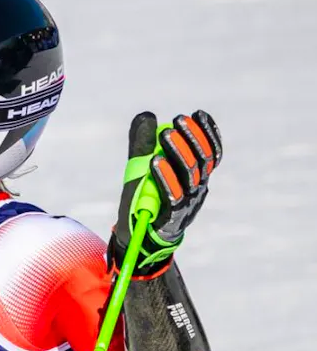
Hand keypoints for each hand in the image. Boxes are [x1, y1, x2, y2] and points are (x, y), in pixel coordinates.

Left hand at [113, 111, 222, 271]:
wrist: (139, 236)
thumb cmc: (145, 198)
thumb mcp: (142, 168)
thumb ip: (144, 144)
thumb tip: (146, 116)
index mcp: (198, 177)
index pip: (211, 153)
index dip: (208, 133)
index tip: (199, 114)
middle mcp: (198, 189)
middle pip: (201, 161)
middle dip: (192, 138)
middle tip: (178, 120)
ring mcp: (188, 204)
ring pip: (190, 176)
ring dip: (179, 153)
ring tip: (165, 135)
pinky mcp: (172, 217)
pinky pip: (173, 196)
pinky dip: (165, 177)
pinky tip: (155, 161)